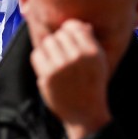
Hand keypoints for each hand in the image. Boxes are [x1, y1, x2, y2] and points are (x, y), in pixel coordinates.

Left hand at [29, 19, 111, 138]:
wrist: (86, 114)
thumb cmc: (92, 86)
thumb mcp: (100, 63)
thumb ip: (90, 42)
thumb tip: (80, 24)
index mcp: (93, 53)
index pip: (74, 26)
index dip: (69, 31)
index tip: (69, 41)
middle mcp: (78, 58)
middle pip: (59, 34)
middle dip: (60, 42)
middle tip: (62, 55)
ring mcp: (62, 67)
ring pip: (47, 42)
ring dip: (49, 49)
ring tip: (56, 61)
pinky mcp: (48, 76)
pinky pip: (37, 54)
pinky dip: (40, 59)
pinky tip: (48, 68)